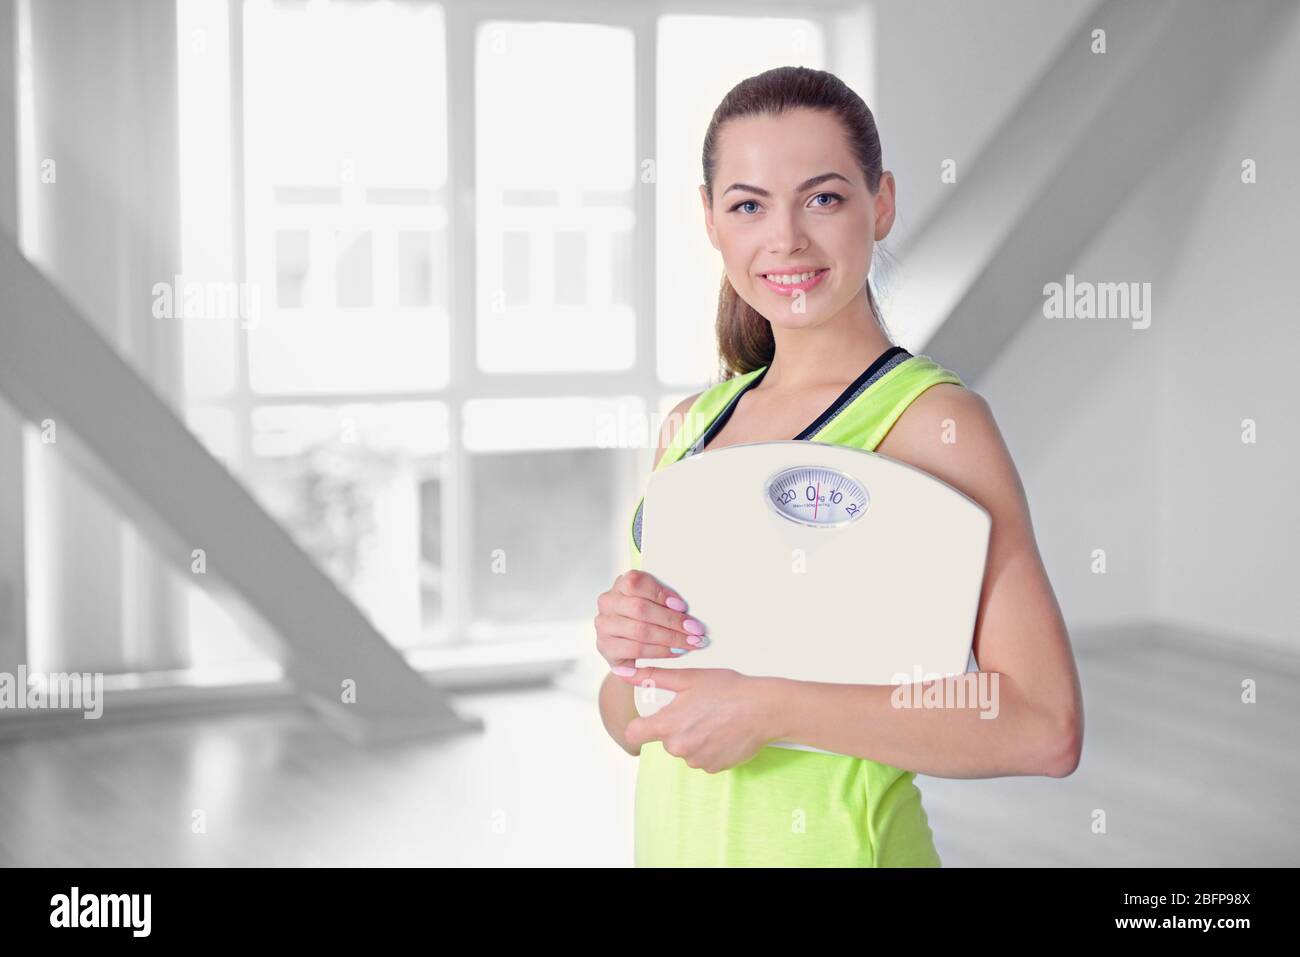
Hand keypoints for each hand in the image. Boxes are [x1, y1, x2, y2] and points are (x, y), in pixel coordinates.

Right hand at [594, 570, 707, 671]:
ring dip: (671, 638)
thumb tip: (688, 607)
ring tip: (691, 642)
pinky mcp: (606, 647)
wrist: (627, 646)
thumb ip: (663, 599)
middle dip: (672, 620)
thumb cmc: (644, 619)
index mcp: (619, 584)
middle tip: (696, 630)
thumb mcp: (651, 602)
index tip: (683, 607)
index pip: (636, 582)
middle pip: (641, 609)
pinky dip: (660, 652)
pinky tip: (675, 652)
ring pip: (640, 631)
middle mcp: (607, 603)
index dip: (661, 594)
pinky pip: (636, 650)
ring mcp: (604, 626)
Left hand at [611, 665, 778, 772]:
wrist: (763, 709)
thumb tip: (625, 673)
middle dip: (676, 727)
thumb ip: (654, 677)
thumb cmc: (728, 690)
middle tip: (698, 710)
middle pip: (664, 740)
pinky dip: (709, 747)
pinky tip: (723, 732)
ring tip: (714, 720)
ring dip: (694, 738)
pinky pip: (703, 758)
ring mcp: (696, 761)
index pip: (633, 734)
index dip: (639, 725)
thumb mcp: (689, 678)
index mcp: (667, 725)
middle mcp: (678, 748)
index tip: (649, 719)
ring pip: (685, 749)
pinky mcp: (714, 768)